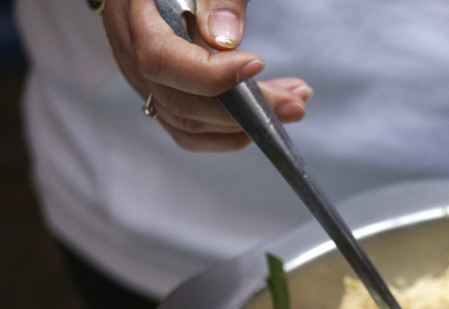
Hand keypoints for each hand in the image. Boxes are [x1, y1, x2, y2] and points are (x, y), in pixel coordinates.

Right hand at [100, 0, 312, 150]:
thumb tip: (225, 39)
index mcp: (134, 8)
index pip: (159, 57)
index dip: (209, 74)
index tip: (257, 65)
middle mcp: (131, 47)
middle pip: (179, 101)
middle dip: (244, 110)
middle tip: (295, 102)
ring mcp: (142, 74)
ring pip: (187, 120)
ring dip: (245, 124)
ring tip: (293, 104)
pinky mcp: (161, 90)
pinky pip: (187, 127)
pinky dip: (227, 133)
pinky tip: (263, 119)